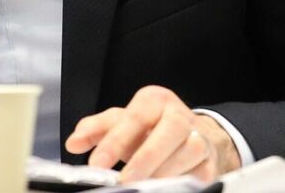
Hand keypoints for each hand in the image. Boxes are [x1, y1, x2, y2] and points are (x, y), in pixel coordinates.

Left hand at [65, 85, 239, 182]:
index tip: (96, 164)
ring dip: (163, 173)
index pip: (132, 118)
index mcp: (154, 100)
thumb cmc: (151, 129)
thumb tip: (73, 143)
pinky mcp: (211, 162)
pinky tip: (165, 189)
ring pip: (188, 153)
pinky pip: (200, 174)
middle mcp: (179, 115)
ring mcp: (199, 137)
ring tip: (142, 186)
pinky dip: (182, 183)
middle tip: (123, 181)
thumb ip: (95, 130)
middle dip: (144, 159)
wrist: (194, 136)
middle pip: (168, 132)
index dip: (113, 142)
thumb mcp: (122, 123)